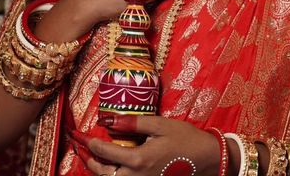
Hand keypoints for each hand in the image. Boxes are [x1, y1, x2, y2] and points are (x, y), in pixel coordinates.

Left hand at [71, 116, 219, 175]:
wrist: (207, 160)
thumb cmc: (185, 139)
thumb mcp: (161, 125)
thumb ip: (134, 123)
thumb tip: (110, 120)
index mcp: (139, 160)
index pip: (107, 153)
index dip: (93, 144)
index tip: (84, 136)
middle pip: (104, 174)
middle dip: (90, 162)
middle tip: (82, 150)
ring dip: (100, 172)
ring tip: (92, 160)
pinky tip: (113, 168)